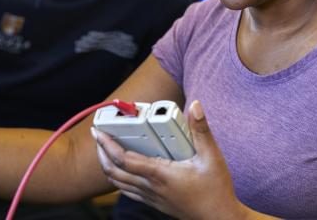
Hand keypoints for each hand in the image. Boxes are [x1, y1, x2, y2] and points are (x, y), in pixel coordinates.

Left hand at [92, 100, 245, 219]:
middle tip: (98, 137)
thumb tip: (196, 106)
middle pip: (113, 172)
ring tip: (105, 151)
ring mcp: (151, 197)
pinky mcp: (155, 202)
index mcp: (160, 174)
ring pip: (118, 184)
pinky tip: (122, 171)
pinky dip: (118, 180)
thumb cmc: (215, 190)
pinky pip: (128, 192)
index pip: (124, 159)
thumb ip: (201, 130)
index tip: (99, 132)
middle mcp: (151, 187)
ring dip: (107, 167)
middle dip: (101, 154)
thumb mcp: (212, 156)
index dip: (107, 145)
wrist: (218, 218)